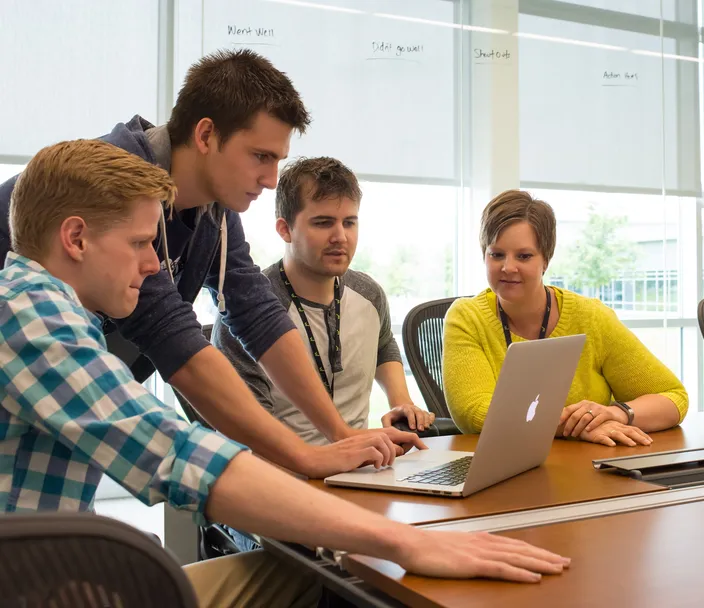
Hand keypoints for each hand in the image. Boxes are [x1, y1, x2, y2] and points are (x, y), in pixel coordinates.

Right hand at [303, 429, 426, 478]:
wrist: (317, 459)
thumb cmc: (337, 460)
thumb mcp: (359, 456)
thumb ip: (375, 454)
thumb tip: (392, 456)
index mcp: (368, 437)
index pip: (395, 433)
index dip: (412, 439)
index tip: (425, 448)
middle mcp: (366, 437)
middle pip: (393, 435)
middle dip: (403, 448)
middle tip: (400, 461)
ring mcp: (361, 444)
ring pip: (386, 443)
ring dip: (389, 455)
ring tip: (383, 465)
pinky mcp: (356, 452)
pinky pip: (376, 452)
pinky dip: (379, 460)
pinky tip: (374, 467)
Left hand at [381, 404, 435, 431]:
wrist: (400, 409)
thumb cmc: (394, 415)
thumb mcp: (387, 418)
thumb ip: (386, 424)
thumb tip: (388, 432)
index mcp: (403, 409)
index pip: (408, 411)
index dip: (412, 419)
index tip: (412, 428)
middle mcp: (412, 408)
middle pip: (418, 412)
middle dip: (420, 421)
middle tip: (421, 430)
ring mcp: (419, 410)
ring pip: (425, 413)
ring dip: (426, 420)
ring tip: (426, 428)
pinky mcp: (424, 413)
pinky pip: (430, 414)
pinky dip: (431, 418)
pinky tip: (431, 424)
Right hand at [396, 530, 569, 582]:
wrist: (410, 543)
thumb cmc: (426, 547)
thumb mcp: (453, 546)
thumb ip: (469, 549)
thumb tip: (481, 554)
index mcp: (479, 538)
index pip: (514, 544)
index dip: (535, 550)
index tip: (551, 555)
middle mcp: (484, 543)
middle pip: (522, 549)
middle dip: (546, 556)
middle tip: (566, 562)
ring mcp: (479, 553)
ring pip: (518, 557)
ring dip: (540, 563)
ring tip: (559, 569)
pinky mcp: (473, 564)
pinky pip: (502, 569)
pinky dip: (521, 572)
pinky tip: (534, 577)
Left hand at [559, 401, 625, 437]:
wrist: (615, 413)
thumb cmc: (596, 415)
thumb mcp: (586, 412)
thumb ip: (576, 415)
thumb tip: (560, 421)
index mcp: (581, 404)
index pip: (569, 409)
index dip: (562, 416)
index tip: (557, 424)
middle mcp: (588, 404)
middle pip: (576, 415)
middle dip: (569, 425)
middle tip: (566, 434)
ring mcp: (597, 408)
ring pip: (585, 418)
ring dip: (578, 427)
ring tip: (574, 435)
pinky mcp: (606, 413)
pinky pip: (597, 419)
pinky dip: (591, 425)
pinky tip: (587, 431)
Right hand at [578, 420, 651, 446]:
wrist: (580, 421)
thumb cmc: (596, 426)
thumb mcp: (609, 427)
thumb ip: (618, 431)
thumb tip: (631, 438)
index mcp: (617, 425)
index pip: (633, 429)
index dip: (642, 434)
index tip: (650, 440)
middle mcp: (613, 427)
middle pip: (629, 431)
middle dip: (639, 437)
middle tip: (648, 443)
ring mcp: (605, 430)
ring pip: (617, 434)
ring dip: (625, 439)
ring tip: (632, 444)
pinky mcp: (596, 435)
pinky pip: (602, 438)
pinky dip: (607, 441)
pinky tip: (611, 444)